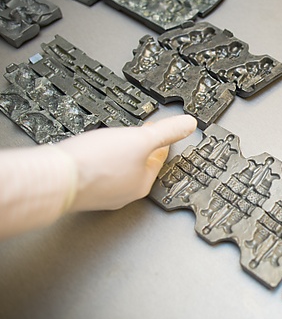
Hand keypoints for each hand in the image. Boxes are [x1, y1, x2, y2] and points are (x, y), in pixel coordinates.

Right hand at [57, 114, 196, 211]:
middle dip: (139, 146)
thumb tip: (190, 124)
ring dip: (118, 152)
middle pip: (139, 163)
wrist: (56, 177)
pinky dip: (99, 159)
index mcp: (143, 184)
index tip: (156, 126)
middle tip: (136, 132)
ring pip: (118, 168)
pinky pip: (98, 171)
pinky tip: (91, 151)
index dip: (159, 138)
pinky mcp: (83, 190)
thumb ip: (167, 131)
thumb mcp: (142, 139)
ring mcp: (103, 194)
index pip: (160, 157)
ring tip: (113, 138)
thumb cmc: (98, 163)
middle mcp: (125, 193)